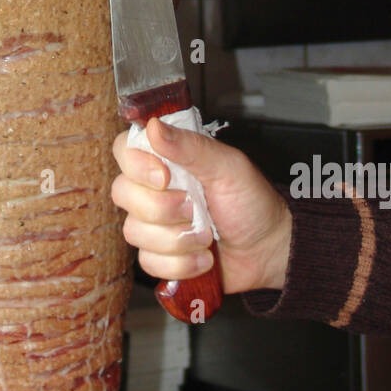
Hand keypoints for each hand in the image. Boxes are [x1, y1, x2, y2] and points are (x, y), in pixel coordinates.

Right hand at [111, 117, 291, 293]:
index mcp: (167, 159)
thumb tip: (153, 126)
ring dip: (177, 239)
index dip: (137, 166)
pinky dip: (180, 264)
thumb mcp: (228, 167)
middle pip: (122, 193)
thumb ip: (190, 146)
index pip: (124, 150)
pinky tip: (202, 257)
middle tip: (195, 208)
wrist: (267, 249)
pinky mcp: (158, 255)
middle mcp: (153, 189)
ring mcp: (153, 223)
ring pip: (134, 231)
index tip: (164, 177)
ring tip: (206, 235)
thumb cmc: (252, 202)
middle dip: (163, 208)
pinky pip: (148, 262)